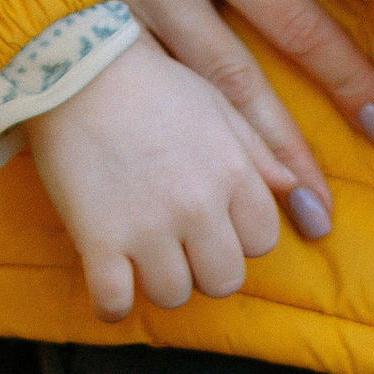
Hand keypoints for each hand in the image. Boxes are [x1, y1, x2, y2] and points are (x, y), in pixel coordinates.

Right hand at [0, 0, 373, 230]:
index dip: (340, 77)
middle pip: (235, 84)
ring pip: (174, 94)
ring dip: (216, 156)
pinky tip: (162, 164)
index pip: (290, 22)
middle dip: (279, 156)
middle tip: (318, 222)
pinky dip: (147, 123)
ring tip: (251, 220)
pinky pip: (116, 72)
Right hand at [26, 35, 291, 318]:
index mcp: (233, 171)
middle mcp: (198, 205)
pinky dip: (113, 303)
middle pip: (224, 280)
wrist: (79, 69)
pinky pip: (115, 304)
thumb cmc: (152, 83)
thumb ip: (258, 151)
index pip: (263, 241)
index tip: (215, 223)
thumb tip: (293, 188)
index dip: (240, 236)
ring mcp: (148, 226)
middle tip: (180, 244)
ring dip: (160, 282)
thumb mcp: (217, 104)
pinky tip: (110, 279)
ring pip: (174, 297)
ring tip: (143, 253)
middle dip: (206, 267)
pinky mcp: (99, 240)